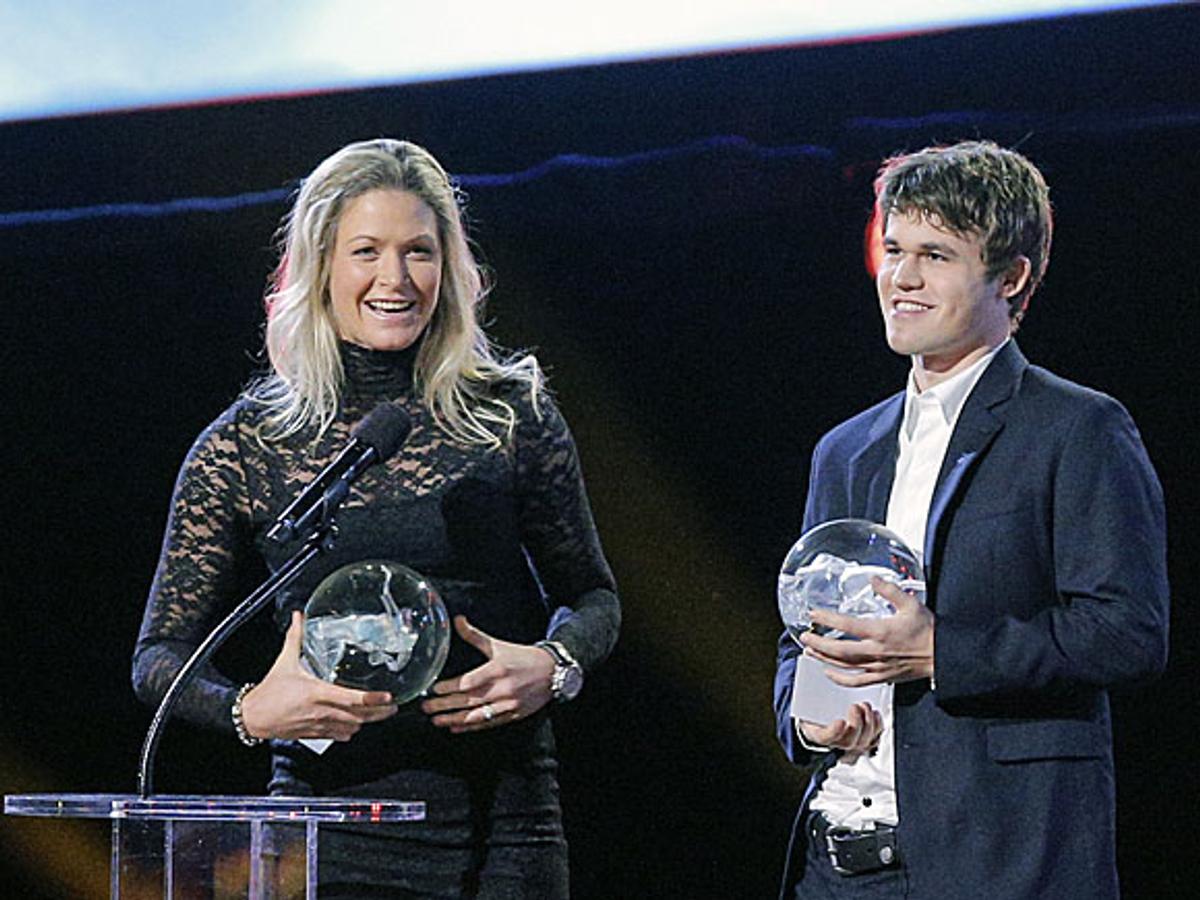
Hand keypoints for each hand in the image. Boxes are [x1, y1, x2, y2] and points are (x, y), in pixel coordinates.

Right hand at [239, 611, 398, 741]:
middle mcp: (321, 711)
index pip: (352, 698)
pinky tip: (356, 723)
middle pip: (358, 716)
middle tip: (393, 705)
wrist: (254, 717)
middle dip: (379, 712)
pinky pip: (339, 736)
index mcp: (316, 693)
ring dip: (366, 721)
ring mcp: (320, 725)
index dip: (372, 699)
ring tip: (380, 713)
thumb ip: (296, 637)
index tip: (387, 696)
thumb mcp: (284, 662)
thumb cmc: (269, 692)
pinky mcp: (316, 734)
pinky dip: (351, 730)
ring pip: (351, 728)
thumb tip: (299, 617)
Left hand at [420, 616, 554, 732]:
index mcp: (496, 670)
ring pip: (476, 715)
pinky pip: (488, 723)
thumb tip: (457, 621)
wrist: (552, 671)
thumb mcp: (498, 645)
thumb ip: (475, 636)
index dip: (449, 688)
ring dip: (454, 719)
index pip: (468, 682)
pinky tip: (456, 727)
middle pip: (468, 700)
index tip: (433, 690)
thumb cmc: (523, 657)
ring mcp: (507, 704)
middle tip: (426, 707)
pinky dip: (471, 726)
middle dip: (444, 706)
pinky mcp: (512, 714)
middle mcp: (501, 689)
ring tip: (437, 721)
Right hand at [799, 702, 882, 759]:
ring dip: (868, 723)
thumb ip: (811, 698)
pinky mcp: (865, 740)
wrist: (823, 720)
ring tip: (866, 706)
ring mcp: (852, 744)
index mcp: (818, 734)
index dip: (834, 732)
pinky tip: (875, 714)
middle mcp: (836, 743)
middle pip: (848, 742)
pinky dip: (877, 726)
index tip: (840, 721)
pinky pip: (874, 739)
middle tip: (855, 706)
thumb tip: (812, 686)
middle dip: (856, 723)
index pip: (825, 738)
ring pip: (863, 742)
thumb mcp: (812, 704)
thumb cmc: (818, 712)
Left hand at [800, 577, 934, 686]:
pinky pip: (855, 681)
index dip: (827, 620)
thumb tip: (873, 579)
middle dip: (818, 643)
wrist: (942, 655)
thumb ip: (889, 590)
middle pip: (839, 650)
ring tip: (810, 652)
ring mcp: (877, 666)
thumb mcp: (910, 604)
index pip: (846, 626)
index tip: (814, 615)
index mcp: (881, 631)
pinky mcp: (881, 677)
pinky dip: (839, 679)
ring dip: (824, 659)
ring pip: (844, 666)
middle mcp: (876, 651)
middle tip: (805, 637)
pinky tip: (829, 673)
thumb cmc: (928, 631)